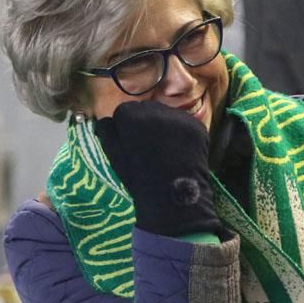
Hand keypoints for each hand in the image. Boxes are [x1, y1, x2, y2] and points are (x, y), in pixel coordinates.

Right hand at [94, 100, 222, 237]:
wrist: (172, 194)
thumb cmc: (138, 176)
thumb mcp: (114, 155)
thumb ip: (106, 132)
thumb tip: (106, 120)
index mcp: (132, 116)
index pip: (124, 111)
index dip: (125, 127)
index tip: (129, 142)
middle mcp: (157, 110)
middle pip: (146, 109)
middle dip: (144, 123)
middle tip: (148, 145)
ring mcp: (180, 117)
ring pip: (166, 115)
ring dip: (163, 125)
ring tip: (164, 149)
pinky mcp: (197, 126)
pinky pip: (185, 123)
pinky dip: (181, 133)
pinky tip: (179, 150)